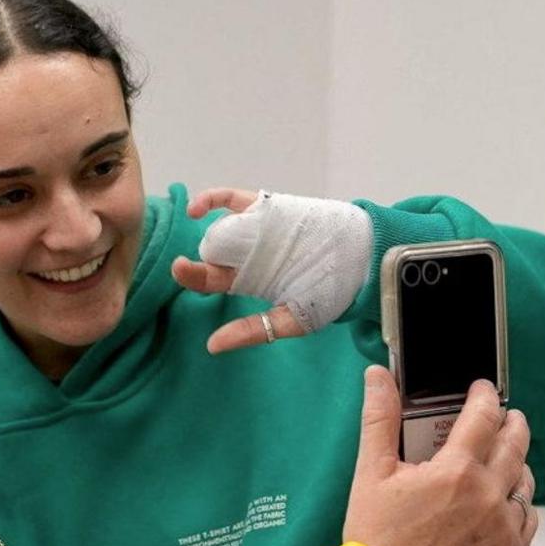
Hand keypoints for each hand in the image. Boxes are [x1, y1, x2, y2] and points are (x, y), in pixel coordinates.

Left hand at [171, 187, 372, 355]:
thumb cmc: (331, 292)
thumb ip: (254, 331)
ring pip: (219, 227)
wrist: (363, 258)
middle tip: (182, 266)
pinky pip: (232, 199)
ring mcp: (255, 228)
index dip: (193, 277)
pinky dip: (211, 199)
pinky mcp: (267, 207)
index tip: (181, 272)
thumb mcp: (293, 319)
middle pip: (210, 254)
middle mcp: (247, 253)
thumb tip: (212, 346)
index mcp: (249, 280)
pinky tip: (196, 208)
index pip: (211, 280)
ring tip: (196, 235)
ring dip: (203, 231)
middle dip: (193, 261)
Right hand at [341, 367, 537, 545]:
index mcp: (456, 471)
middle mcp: (487, 495)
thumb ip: (380, 419)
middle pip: (515, 442)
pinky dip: (520, 503)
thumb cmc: (377, 540)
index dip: (484, 396)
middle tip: (503, 416)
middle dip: (510, 422)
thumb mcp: (371, 474)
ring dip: (516, 461)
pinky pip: (528, 518)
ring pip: (525, 479)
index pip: (484, 416)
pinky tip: (503, 500)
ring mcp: (502, 526)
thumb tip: (379, 378)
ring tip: (502, 458)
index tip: (482, 390)